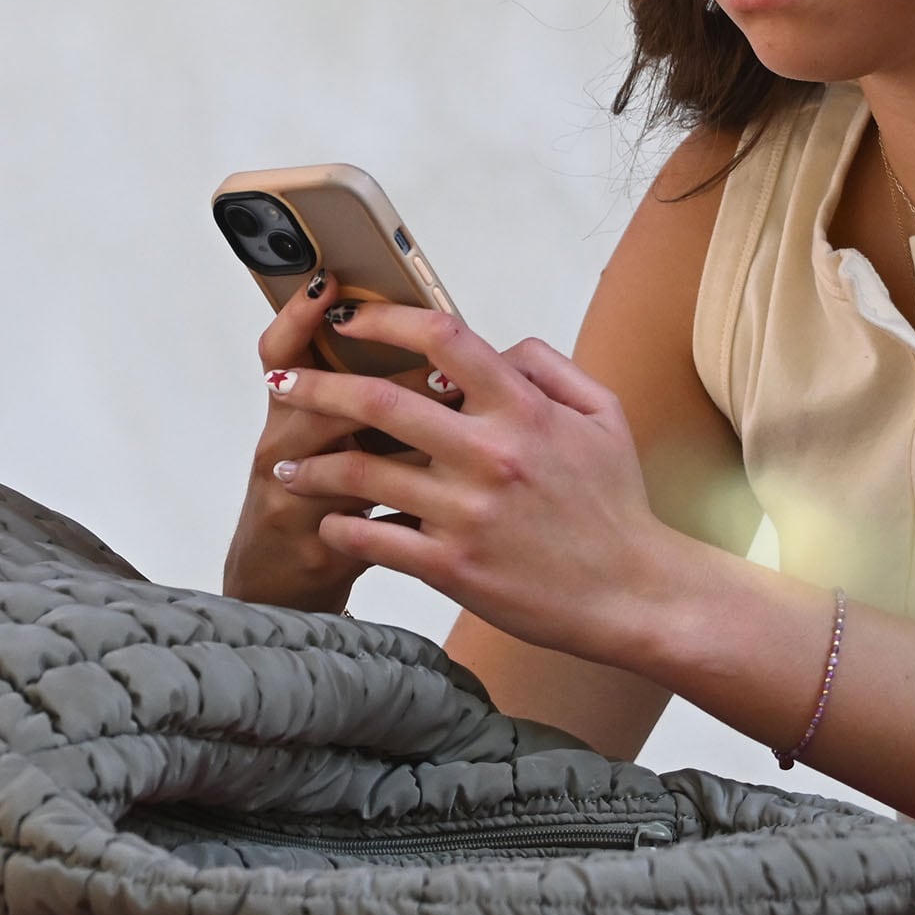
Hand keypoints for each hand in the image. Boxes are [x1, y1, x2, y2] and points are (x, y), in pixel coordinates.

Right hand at [223, 271, 417, 610]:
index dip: (300, 316)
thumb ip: (368, 392)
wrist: (279, 580)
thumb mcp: (330, 436)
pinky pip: (356, 520)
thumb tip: (433, 338)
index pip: (282, 349)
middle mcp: (282, 444)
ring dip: (397, 442)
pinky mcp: (309, 542)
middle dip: (371, 379)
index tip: (330, 283)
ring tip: (447, 426)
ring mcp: (290, 494)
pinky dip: (400, 505)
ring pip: (340, 458)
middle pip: (310, 396)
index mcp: (291, 407)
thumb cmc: (321, 495)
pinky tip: (440, 497)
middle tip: (431, 369)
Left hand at [261, 302, 696, 668]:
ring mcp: (468, 512)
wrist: (633, 594)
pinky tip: (325, 523)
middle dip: (317, 386)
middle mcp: (492, 454)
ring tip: (285, 464)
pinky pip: (375, 540)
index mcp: (525, 410)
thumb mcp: (602, 415)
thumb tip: (493, 345)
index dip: (384, 320)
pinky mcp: (453, 567)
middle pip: (381, 402)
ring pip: (365, 473)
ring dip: (313, 465)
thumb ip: (547, 367)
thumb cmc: (615, 506)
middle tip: (281, 382)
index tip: (348, 320)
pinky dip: (339, 528)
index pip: (443, 338)